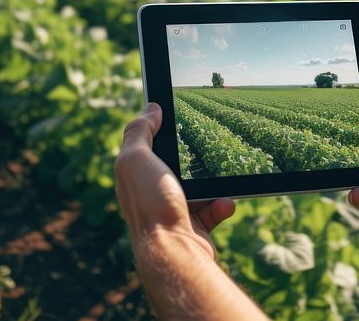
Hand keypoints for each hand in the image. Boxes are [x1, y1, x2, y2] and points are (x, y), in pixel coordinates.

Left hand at [115, 102, 234, 259]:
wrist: (174, 251)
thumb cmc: (152, 203)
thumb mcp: (136, 159)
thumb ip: (139, 132)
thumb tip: (151, 108)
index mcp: (134, 174)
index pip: (147, 144)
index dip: (159, 128)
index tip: (179, 112)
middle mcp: (150, 193)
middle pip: (176, 164)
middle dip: (193, 157)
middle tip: (208, 145)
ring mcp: (173, 211)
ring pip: (199, 186)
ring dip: (213, 183)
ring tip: (221, 180)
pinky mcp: (194, 227)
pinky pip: (213, 208)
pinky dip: (221, 205)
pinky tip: (224, 203)